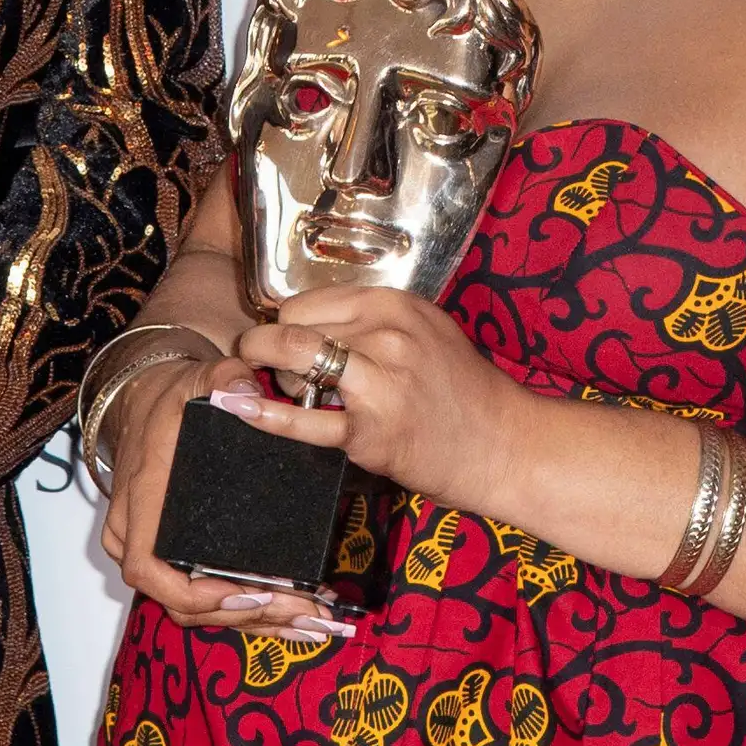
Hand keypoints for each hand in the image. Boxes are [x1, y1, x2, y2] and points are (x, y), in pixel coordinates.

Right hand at [94, 336, 347, 645]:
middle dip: (248, 616)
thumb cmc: (173, 394)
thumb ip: (222, 378)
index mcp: (141, 500)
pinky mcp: (173, 555)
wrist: (149, 397)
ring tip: (314, 623)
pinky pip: (205, 597)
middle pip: (183, 602)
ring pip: (197, 609)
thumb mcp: (198, 378)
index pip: (147, 568)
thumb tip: (244, 389)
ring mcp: (153, 550)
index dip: (193, 595)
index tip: (246, 594)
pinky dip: (251, 613)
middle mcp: (137, 536)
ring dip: (257, 623)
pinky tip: (296, 617)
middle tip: (306, 612)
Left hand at [211, 284, 527, 500]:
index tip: (283, 339)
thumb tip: (311, 320)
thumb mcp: (426, 330)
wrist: (504, 445)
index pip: (307, 301)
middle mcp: (386, 335)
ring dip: (273, 379)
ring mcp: (379, 383)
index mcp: (396, 304)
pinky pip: (304, 420)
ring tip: (284, 392)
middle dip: (267, 348)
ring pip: (293, 362)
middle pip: (293, 328)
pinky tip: (241, 409)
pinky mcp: (371, 432)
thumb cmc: (463, 389)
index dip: (285, 322)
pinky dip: (266, 415)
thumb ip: (374, 320)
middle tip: (269, 367)